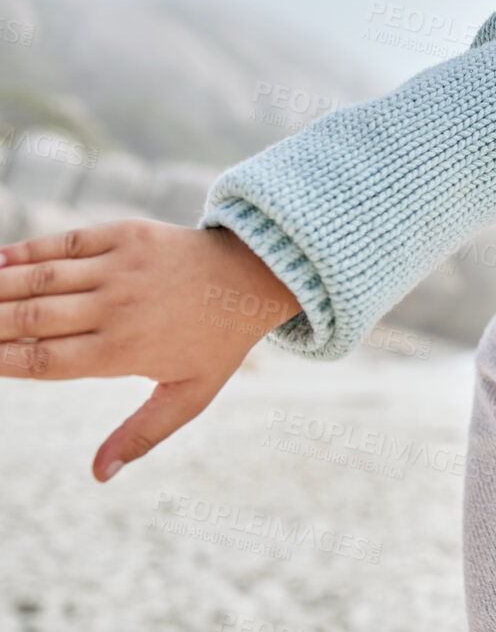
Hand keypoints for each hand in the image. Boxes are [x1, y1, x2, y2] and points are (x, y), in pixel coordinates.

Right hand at [0, 218, 301, 481]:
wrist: (254, 277)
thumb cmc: (216, 341)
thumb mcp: (190, 396)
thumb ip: (142, 435)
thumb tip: (98, 475)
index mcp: (123, 351)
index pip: (42, 361)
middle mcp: (116, 308)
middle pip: (29, 318)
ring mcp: (120, 268)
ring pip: (39, 279)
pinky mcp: (126, 235)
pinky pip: (65, 243)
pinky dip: (25, 252)